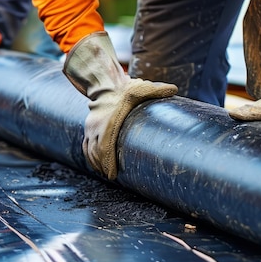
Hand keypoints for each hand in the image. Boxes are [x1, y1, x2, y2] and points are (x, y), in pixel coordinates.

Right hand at [64, 32, 176, 179]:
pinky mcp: (89, 127)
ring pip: (89, 150)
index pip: (105, 147)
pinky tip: (95, 165)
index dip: (107, 162)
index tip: (112, 175)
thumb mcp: (141, 88)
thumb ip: (157, 90)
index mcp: (110, 121)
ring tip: (104, 173)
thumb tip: (174, 89)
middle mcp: (97, 126)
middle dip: (102, 166)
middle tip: (111, 177)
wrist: (106, 84)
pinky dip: (89, 156)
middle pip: (96, 152)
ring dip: (95, 163)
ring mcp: (91, 127)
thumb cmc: (125, 89)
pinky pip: (85, 145)